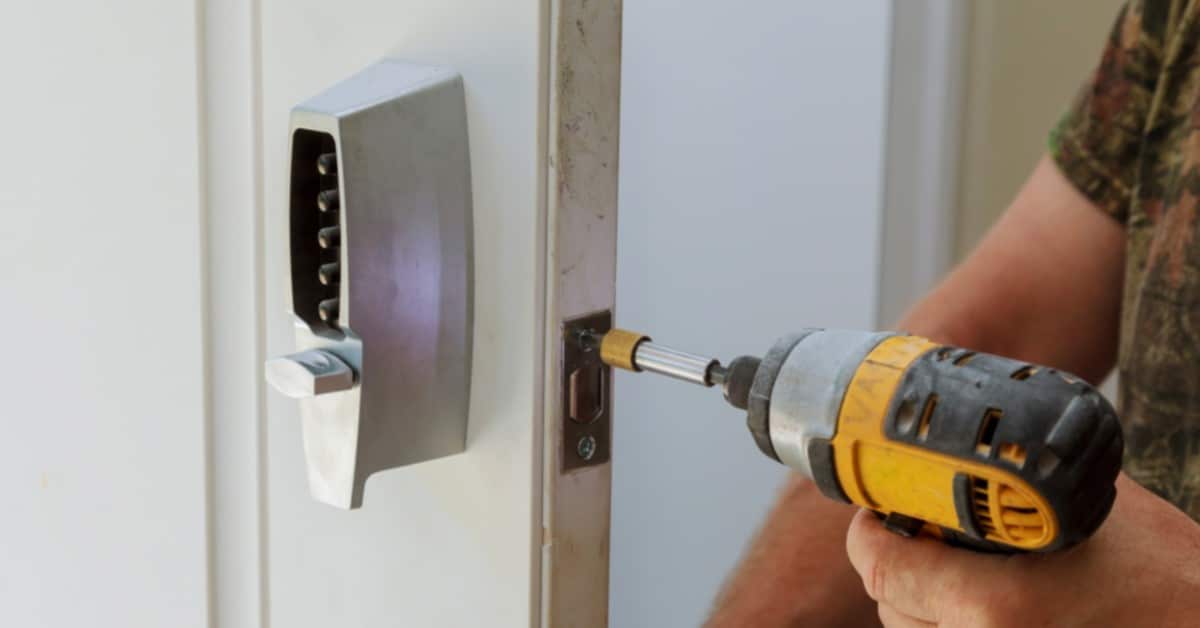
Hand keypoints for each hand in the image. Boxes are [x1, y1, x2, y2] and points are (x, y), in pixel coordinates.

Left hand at [845, 474, 1199, 626]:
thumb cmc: (1168, 572)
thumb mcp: (1090, 504)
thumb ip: (1023, 476)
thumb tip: (978, 435)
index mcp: (994, 604)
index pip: (880, 567)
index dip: (868, 533)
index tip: (878, 511)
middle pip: (890, 605)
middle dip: (897, 565)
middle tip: (918, 533)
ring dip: (922, 602)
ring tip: (958, 570)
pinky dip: (952, 625)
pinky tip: (985, 603)